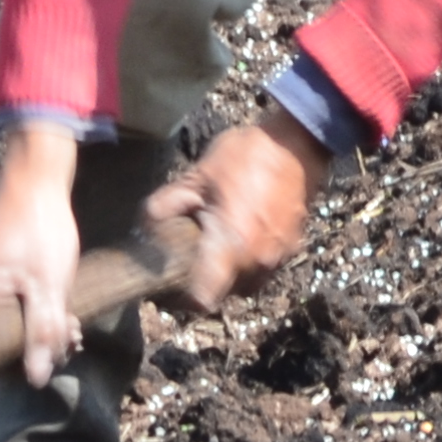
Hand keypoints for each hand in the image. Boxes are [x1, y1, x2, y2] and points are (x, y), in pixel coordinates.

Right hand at [0, 127, 84, 383]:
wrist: (38, 178)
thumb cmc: (38, 226)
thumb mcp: (48, 285)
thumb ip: (41, 332)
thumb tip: (36, 378)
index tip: (26, 367)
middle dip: (26, 352)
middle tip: (64, 343)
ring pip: (3, 328)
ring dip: (36, 334)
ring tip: (71, 329)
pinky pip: (11, 310)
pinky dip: (35, 317)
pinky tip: (65, 316)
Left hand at [143, 107, 329, 313]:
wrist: (296, 142)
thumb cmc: (245, 156)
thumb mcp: (196, 176)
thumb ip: (166, 205)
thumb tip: (145, 226)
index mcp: (231, 246)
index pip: (204, 300)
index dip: (184, 299)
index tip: (172, 285)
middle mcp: (258, 260)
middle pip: (225, 295)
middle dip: (207, 282)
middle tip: (190, 259)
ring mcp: (279, 256)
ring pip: (248, 284)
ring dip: (230, 273)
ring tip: (215, 244)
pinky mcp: (293, 246)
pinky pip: (266, 267)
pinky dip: (250, 260)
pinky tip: (239, 232)